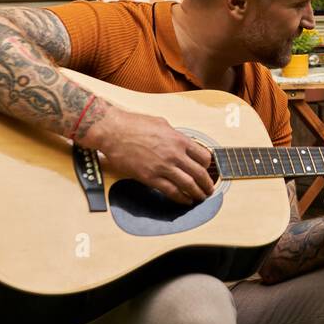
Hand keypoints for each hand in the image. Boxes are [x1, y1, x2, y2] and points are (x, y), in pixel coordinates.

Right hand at [83, 105, 214, 204]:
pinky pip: (171, 191)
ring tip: (200, 198)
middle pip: (199, 173)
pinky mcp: (150, 177)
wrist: (113, 131)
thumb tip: (180, 140)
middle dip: (207, 184)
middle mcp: (174, 154)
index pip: (203, 156)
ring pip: (188, 185)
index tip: (207, 170)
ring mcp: (163, 167)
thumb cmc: (134, 124)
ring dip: (197, 193)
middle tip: (209, 189)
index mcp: (179, 139)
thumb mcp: (161, 123)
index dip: (208, 166)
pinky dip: (181, 198)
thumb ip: (174, 134)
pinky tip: (185, 200)